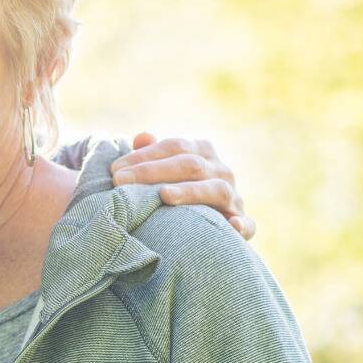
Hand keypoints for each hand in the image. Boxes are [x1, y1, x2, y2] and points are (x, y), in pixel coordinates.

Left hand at [110, 132, 255, 239]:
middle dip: (153, 172)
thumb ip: (150, 154)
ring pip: (216, 189)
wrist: (205, 225)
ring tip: (164, 195)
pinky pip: (248, 225)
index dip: (144, 156)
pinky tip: (230, 226)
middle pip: (190, 165)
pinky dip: (241, 225)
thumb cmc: (173, 191)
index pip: (174, 146)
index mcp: (202, 152)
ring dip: (190, 192)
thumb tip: (142, 136)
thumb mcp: (161, 171)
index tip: (114, 169)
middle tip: (120, 182)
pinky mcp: (243, 224)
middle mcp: (222, 171)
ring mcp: (235, 197)